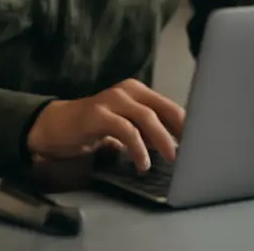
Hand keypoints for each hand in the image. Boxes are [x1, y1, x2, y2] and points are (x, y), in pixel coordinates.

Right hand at [26, 79, 184, 172]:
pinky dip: (138, 147)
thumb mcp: (123, 124)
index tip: (198, 137)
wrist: (55, 126)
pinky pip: (125, 130)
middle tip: (189, 149)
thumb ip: (144, 129)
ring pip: (146, 118)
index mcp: (138, 91)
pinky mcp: (99, 115)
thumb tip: (173, 142)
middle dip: (177, 130)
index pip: (168, 104)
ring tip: (170, 157)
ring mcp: (113, 100)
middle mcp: (128, 91)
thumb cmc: (93, 126)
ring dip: (161, 139)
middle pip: (161, 109)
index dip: (183, 121)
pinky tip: (143, 162)